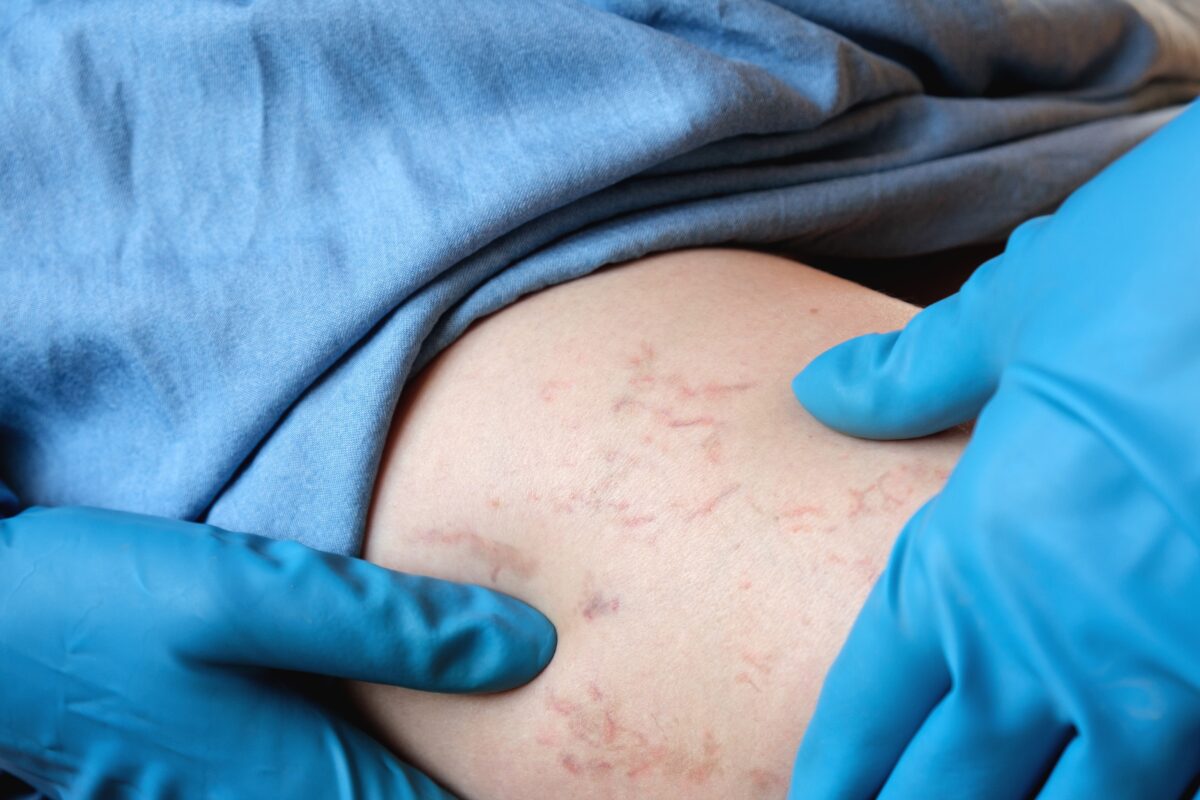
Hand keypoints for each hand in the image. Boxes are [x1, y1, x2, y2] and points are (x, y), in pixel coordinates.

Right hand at [0, 505, 555, 798]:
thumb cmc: (101, 609)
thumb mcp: (252, 594)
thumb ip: (394, 626)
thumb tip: (528, 647)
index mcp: (311, 782)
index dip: (506, 790)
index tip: (586, 766)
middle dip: (469, 781)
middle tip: (562, 734)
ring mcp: (241, 795)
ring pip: (365, 793)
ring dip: (420, 768)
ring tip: (498, 715)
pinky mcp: (215, 771)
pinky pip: (323, 774)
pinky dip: (372, 752)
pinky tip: (391, 700)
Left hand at [787, 99, 1199, 798]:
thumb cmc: (1161, 270)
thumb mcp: (1013, 312)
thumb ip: (911, 375)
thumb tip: (819, 387)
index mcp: (971, 555)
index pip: (876, 697)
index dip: (839, 762)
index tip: (812, 798)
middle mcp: (1055, 639)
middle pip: (954, 781)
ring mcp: (1162, 674)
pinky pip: (1184, 787)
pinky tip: (1116, 799)